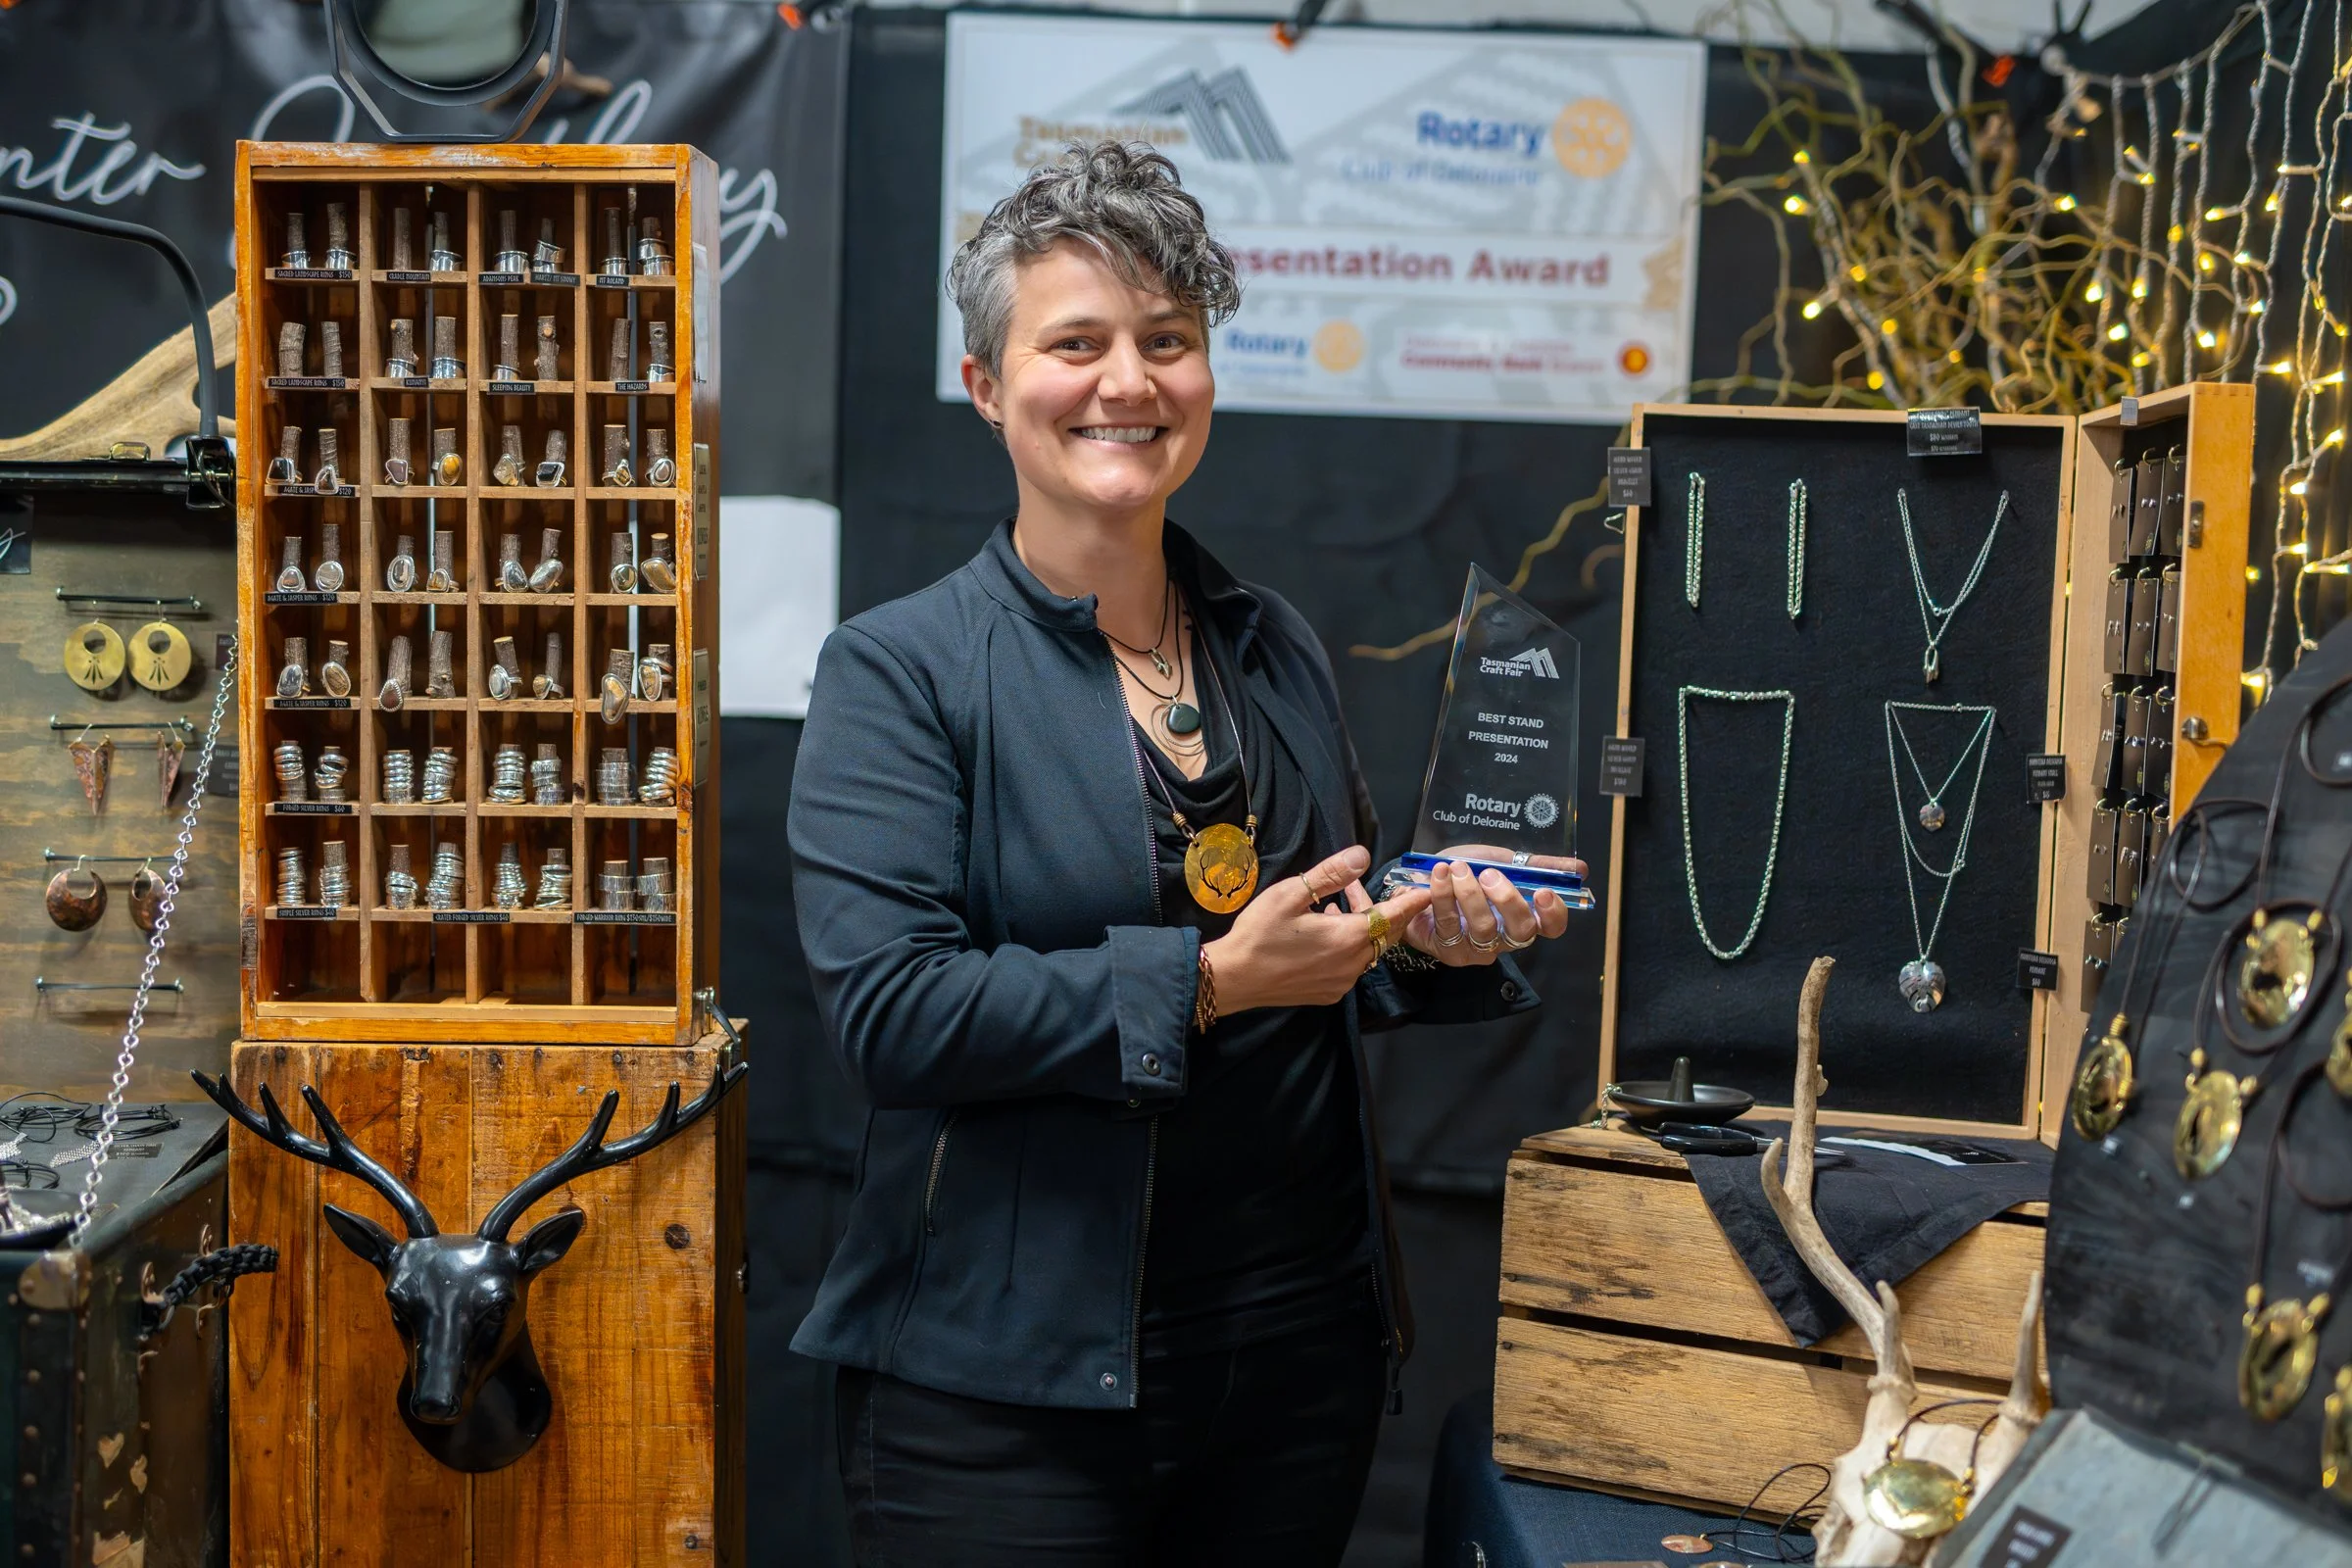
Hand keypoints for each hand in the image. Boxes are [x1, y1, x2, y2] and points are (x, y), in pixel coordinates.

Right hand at [1204, 846, 1431, 1012]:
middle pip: (1385, 935)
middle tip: (1389, 891)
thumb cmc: (1259, 932)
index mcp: (1347, 936)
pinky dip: (1350, 946)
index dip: (1413, 901)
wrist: (1234, 978)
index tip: (1429, 888)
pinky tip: (1327, 931)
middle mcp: (1352, 963)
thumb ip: (1330, 874)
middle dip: (1389, 911)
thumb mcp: (1290, 894)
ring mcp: (1342, 982)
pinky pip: (1352, 966)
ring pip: (1368, 950)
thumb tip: (1363, 855)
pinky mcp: (1330, 993)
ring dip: (1364, 927)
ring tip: (1341, 903)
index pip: (1392, 915)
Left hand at [1401, 856, 1576, 965]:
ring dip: (1470, 894)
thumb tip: (1581, 868)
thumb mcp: (1502, 861)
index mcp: (1523, 915)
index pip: (1551, 928)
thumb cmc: (1465, 873)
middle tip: (1490, 874)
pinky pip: (1450, 926)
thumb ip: (1538, 865)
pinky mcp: (1449, 951)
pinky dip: (1443, 895)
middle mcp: (1504, 938)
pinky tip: (1439, 875)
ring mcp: (1477, 949)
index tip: (1541, 891)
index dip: (1552, 914)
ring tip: (1457, 868)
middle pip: (1521, 932)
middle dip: (1508, 901)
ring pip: (1484, 930)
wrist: (1421, 879)